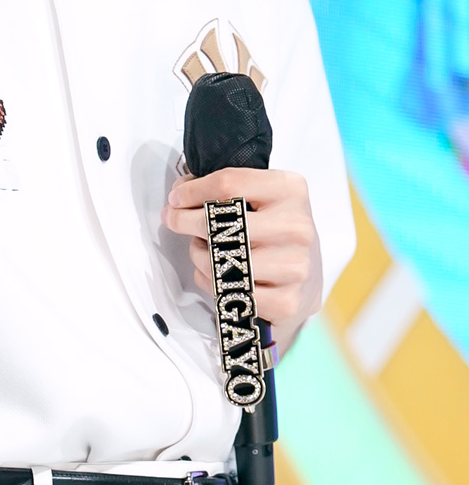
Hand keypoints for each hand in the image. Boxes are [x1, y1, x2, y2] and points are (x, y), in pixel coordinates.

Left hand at [162, 167, 322, 349]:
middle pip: (218, 221)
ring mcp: (293, 265)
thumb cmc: (278, 234)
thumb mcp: (264, 198)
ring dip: (197, 254)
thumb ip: (227, 190)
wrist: (310, 280)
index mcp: (290, 191)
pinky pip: (226, 292)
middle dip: (183, 220)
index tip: (176, 197)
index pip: (228, 183)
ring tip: (202, 250)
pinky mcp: (286, 300)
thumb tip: (180, 192)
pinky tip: (217, 275)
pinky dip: (209, 283)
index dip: (192, 190)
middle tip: (173, 219)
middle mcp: (296, 226)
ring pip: (216, 260)